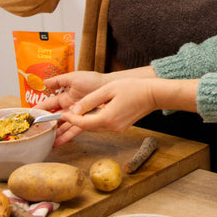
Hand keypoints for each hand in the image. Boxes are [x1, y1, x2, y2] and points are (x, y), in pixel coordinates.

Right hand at [35, 71, 111, 144]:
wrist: (109, 87)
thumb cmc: (93, 80)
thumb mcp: (73, 78)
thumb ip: (59, 81)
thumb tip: (44, 82)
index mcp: (65, 97)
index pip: (49, 104)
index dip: (40, 109)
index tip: (30, 115)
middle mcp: (70, 108)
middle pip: (55, 118)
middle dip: (46, 125)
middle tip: (35, 133)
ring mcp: (77, 115)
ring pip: (63, 126)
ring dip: (54, 134)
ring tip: (45, 142)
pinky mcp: (85, 121)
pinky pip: (74, 130)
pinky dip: (66, 137)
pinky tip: (57, 142)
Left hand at [37, 67, 160, 145]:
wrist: (154, 95)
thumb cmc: (133, 88)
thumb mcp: (108, 90)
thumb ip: (90, 100)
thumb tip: (75, 109)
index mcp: (107, 118)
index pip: (82, 123)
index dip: (70, 119)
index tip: (62, 114)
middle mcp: (112, 127)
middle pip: (87, 127)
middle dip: (75, 123)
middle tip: (63, 117)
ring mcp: (117, 128)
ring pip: (95, 127)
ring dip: (85, 122)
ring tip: (73, 116)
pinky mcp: (121, 127)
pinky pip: (103, 125)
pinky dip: (95, 121)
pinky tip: (91, 113)